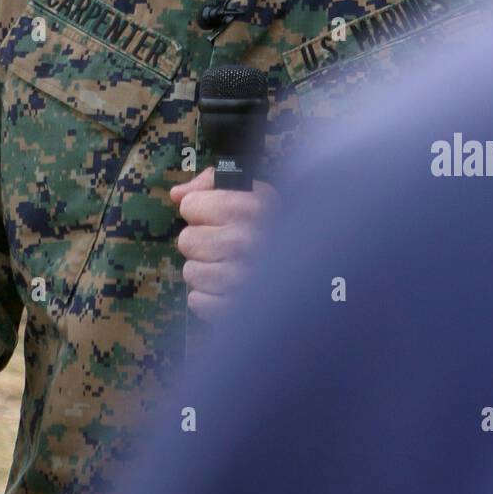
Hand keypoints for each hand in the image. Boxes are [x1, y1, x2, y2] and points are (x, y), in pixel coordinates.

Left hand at [170, 165, 279, 323]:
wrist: (315, 273)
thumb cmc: (276, 228)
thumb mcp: (255, 192)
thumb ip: (212, 183)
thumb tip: (176, 194)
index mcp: (253, 206)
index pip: (190, 206)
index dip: (202, 210)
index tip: (221, 216)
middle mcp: (247, 240)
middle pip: (186, 240)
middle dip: (202, 241)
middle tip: (228, 245)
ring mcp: (242, 278)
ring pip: (191, 272)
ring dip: (207, 270)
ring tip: (231, 267)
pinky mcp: (236, 310)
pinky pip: (197, 301)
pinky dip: (210, 298)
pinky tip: (230, 288)